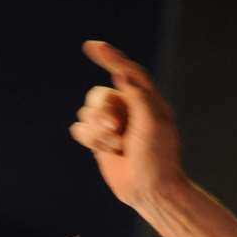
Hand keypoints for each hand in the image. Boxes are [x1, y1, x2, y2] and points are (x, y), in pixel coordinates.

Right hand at [69, 40, 185, 206]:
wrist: (149, 189)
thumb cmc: (157, 156)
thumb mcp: (153, 121)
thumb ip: (137, 93)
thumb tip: (122, 72)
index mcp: (145, 100)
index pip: (125, 71)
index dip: (109, 57)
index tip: (92, 46)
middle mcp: (127, 109)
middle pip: (99, 95)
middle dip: (103, 112)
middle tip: (116, 129)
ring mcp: (111, 124)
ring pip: (86, 112)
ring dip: (98, 130)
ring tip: (115, 145)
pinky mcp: (98, 140)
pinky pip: (79, 128)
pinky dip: (90, 139)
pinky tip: (106, 151)